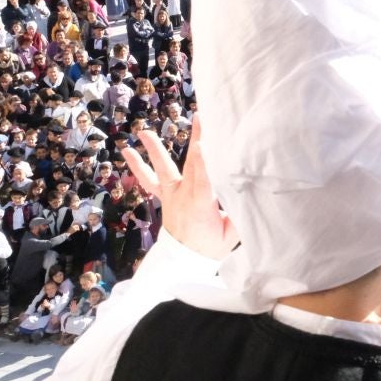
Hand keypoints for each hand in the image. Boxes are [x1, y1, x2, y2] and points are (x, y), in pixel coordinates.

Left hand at [121, 115, 236, 259]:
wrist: (182, 262)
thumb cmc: (210, 247)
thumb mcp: (231, 235)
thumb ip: (240, 214)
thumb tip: (253, 192)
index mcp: (202, 205)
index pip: (205, 178)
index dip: (206, 159)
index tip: (208, 140)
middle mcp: (184, 196)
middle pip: (191, 164)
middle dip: (197, 139)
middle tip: (200, 117)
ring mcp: (172, 195)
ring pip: (163, 169)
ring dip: (154, 150)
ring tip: (143, 132)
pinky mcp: (166, 197)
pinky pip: (150, 181)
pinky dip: (139, 167)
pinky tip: (127, 152)